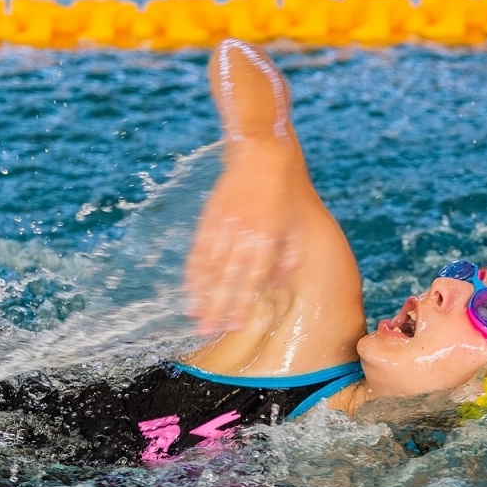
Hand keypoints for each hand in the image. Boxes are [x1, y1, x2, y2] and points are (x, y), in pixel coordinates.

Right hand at [184, 41, 311, 334]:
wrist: (261, 153)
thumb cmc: (285, 193)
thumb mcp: (296, 226)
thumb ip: (288, 258)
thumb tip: (276, 287)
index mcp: (267, 238)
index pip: (251, 279)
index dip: (240, 303)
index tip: (234, 325)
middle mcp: (242, 234)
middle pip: (226, 278)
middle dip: (216, 307)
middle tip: (208, 332)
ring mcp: (223, 225)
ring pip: (208, 267)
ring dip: (201, 294)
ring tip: (195, 317)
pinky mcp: (210, 216)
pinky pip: (199, 249)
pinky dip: (193, 271)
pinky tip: (189, 289)